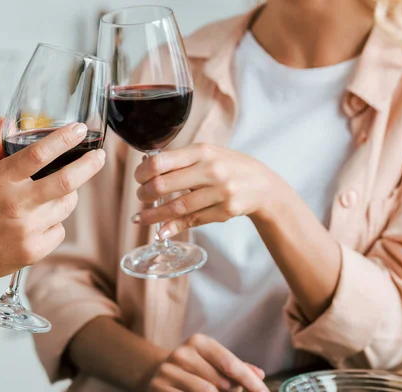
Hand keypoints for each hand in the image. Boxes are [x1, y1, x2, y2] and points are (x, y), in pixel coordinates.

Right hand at [0, 120, 104, 283]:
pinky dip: (55, 222)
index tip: (79, 129)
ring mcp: (27, 230)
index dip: (63, 139)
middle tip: (99, 155)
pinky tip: (38, 222)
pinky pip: (60, 229)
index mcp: (0, 182)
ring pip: (66, 205)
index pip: (38, 154)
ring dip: (69, 195)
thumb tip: (8, 121)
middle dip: (89, 165)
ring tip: (55, 192)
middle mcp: (16, 204)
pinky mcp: (35, 250)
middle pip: (65, 181)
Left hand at [133, 143, 284, 238]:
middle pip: (164, 185)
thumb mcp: (206, 154)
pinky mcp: (225, 211)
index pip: (161, 162)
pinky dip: (173, 227)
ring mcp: (219, 192)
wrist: (262, 184)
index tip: (138, 178)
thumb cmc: (228, 166)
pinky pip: (192, 220)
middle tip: (140, 197)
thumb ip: (179, 159)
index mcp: (201, 151)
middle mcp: (211, 170)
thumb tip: (145, 165)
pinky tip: (160, 231)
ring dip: (154, 215)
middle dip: (145, 194)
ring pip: (176, 207)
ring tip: (140, 219)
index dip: (143, 172)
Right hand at [148, 334, 269, 391]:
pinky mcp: (158, 387)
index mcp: (200, 342)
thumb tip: (260, 374)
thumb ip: (237, 368)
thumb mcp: (213, 362)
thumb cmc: (193, 369)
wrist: (155, 372)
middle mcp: (183, 352)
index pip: (231, 364)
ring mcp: (169, 370)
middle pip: (221, 383)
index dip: (251, 382)